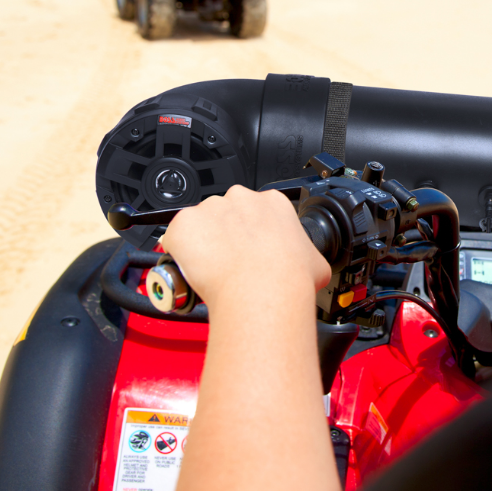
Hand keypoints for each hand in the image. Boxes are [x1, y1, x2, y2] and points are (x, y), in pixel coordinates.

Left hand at [162, 186, 330, 316]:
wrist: (264, 293)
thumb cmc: (289, 279)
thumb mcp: (315, 262)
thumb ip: (305, 253)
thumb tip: (306, 263)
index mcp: (272, 202)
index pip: (256, 211)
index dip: (252, 233)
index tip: (252, 250)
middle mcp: (240, 198)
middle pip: (227, 214)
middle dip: (226, 236)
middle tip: (232, 263)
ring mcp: (210, 209)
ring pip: (201, 226)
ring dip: (203, 245)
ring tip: (214, 272)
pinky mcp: (184, 224)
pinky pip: (176, 239)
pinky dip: (180, 254)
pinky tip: (195, 271)